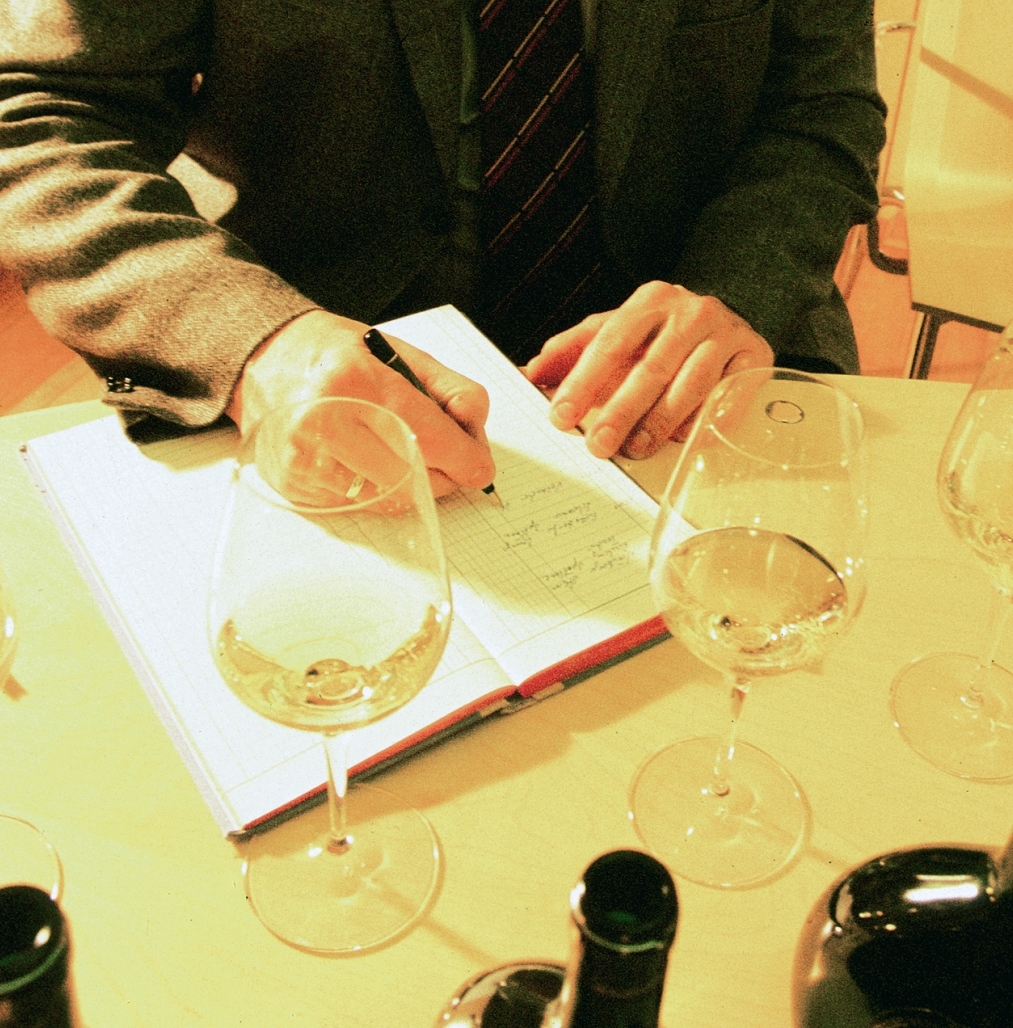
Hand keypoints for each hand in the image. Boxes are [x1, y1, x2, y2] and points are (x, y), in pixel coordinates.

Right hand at [227, 309, 494, 497]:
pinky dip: (373, 488)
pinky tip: (360, 459)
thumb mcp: (402, 353)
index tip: (479, 466)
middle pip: (415, 477)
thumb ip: (451, 390)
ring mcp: (304, 457)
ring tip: (398, 453)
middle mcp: (325, 420)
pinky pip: (358, 505)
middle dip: (441, 474)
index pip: (432, 438)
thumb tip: (476, 438)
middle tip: (442, 457)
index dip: (467, 459)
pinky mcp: (293, 483)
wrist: (264, 356)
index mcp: (357, 379)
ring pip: (389, 499)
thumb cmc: (339, 355)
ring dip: (409, 485)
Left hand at [525, 281, 773, 459]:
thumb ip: (572, 352)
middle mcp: (691, 312)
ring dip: (660, 424)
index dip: (583, 382)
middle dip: (621, 411)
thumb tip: (530, 373)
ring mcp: (728, 332)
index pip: (609, 342)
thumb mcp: (615, 334)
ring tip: (635, 449)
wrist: (725, 324)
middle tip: (598, 445)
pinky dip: (705, 422)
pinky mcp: (756, 356)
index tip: (561, 417)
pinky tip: (685, 441)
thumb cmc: (661, 336)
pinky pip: (728, 397)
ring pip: (691, 386)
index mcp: (650, 301)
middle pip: (651, 368)